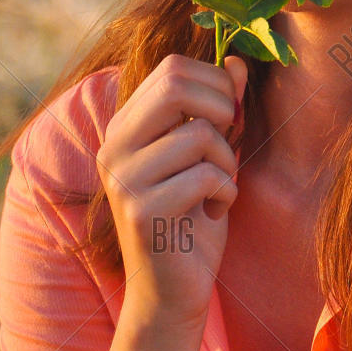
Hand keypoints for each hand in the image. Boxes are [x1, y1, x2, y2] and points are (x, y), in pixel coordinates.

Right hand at [96, 53, 247, 338]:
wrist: (172, 289)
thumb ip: (221, 109)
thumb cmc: (194, 216)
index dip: (215, 82)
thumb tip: (237, 61)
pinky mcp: (140, 211)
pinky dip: (225, 192)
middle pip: (176, 87)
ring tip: (220, 186)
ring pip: (198, 135)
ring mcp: (123, 178)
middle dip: (222, 108)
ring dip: (227, 161)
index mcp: (126, 126)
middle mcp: (114, 145)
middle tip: (231, 140)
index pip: (171, 69)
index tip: (231, 115)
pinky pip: (203, 176)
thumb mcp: (212, 154)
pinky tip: (213, 211)